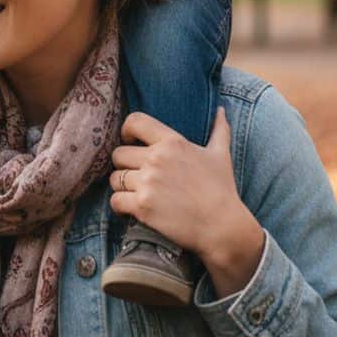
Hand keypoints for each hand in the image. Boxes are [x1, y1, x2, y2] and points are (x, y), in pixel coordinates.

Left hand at [109, 108, 265, 296]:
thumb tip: (222, 109)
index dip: (126, 131)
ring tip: (136, 194)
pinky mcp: (142, 206)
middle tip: (136, 177)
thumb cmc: (222, 190)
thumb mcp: (221, 155)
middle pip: (118, 154)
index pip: (134, 121)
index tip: (130, 142)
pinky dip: (120, 206)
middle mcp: (156, 159)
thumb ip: (220, 130)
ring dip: (122, 187)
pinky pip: (115, 201)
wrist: (223, 227)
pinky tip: (132, 210)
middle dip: (124, 166)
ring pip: (114, 178)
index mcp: (172, 142)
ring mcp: (148, 182)